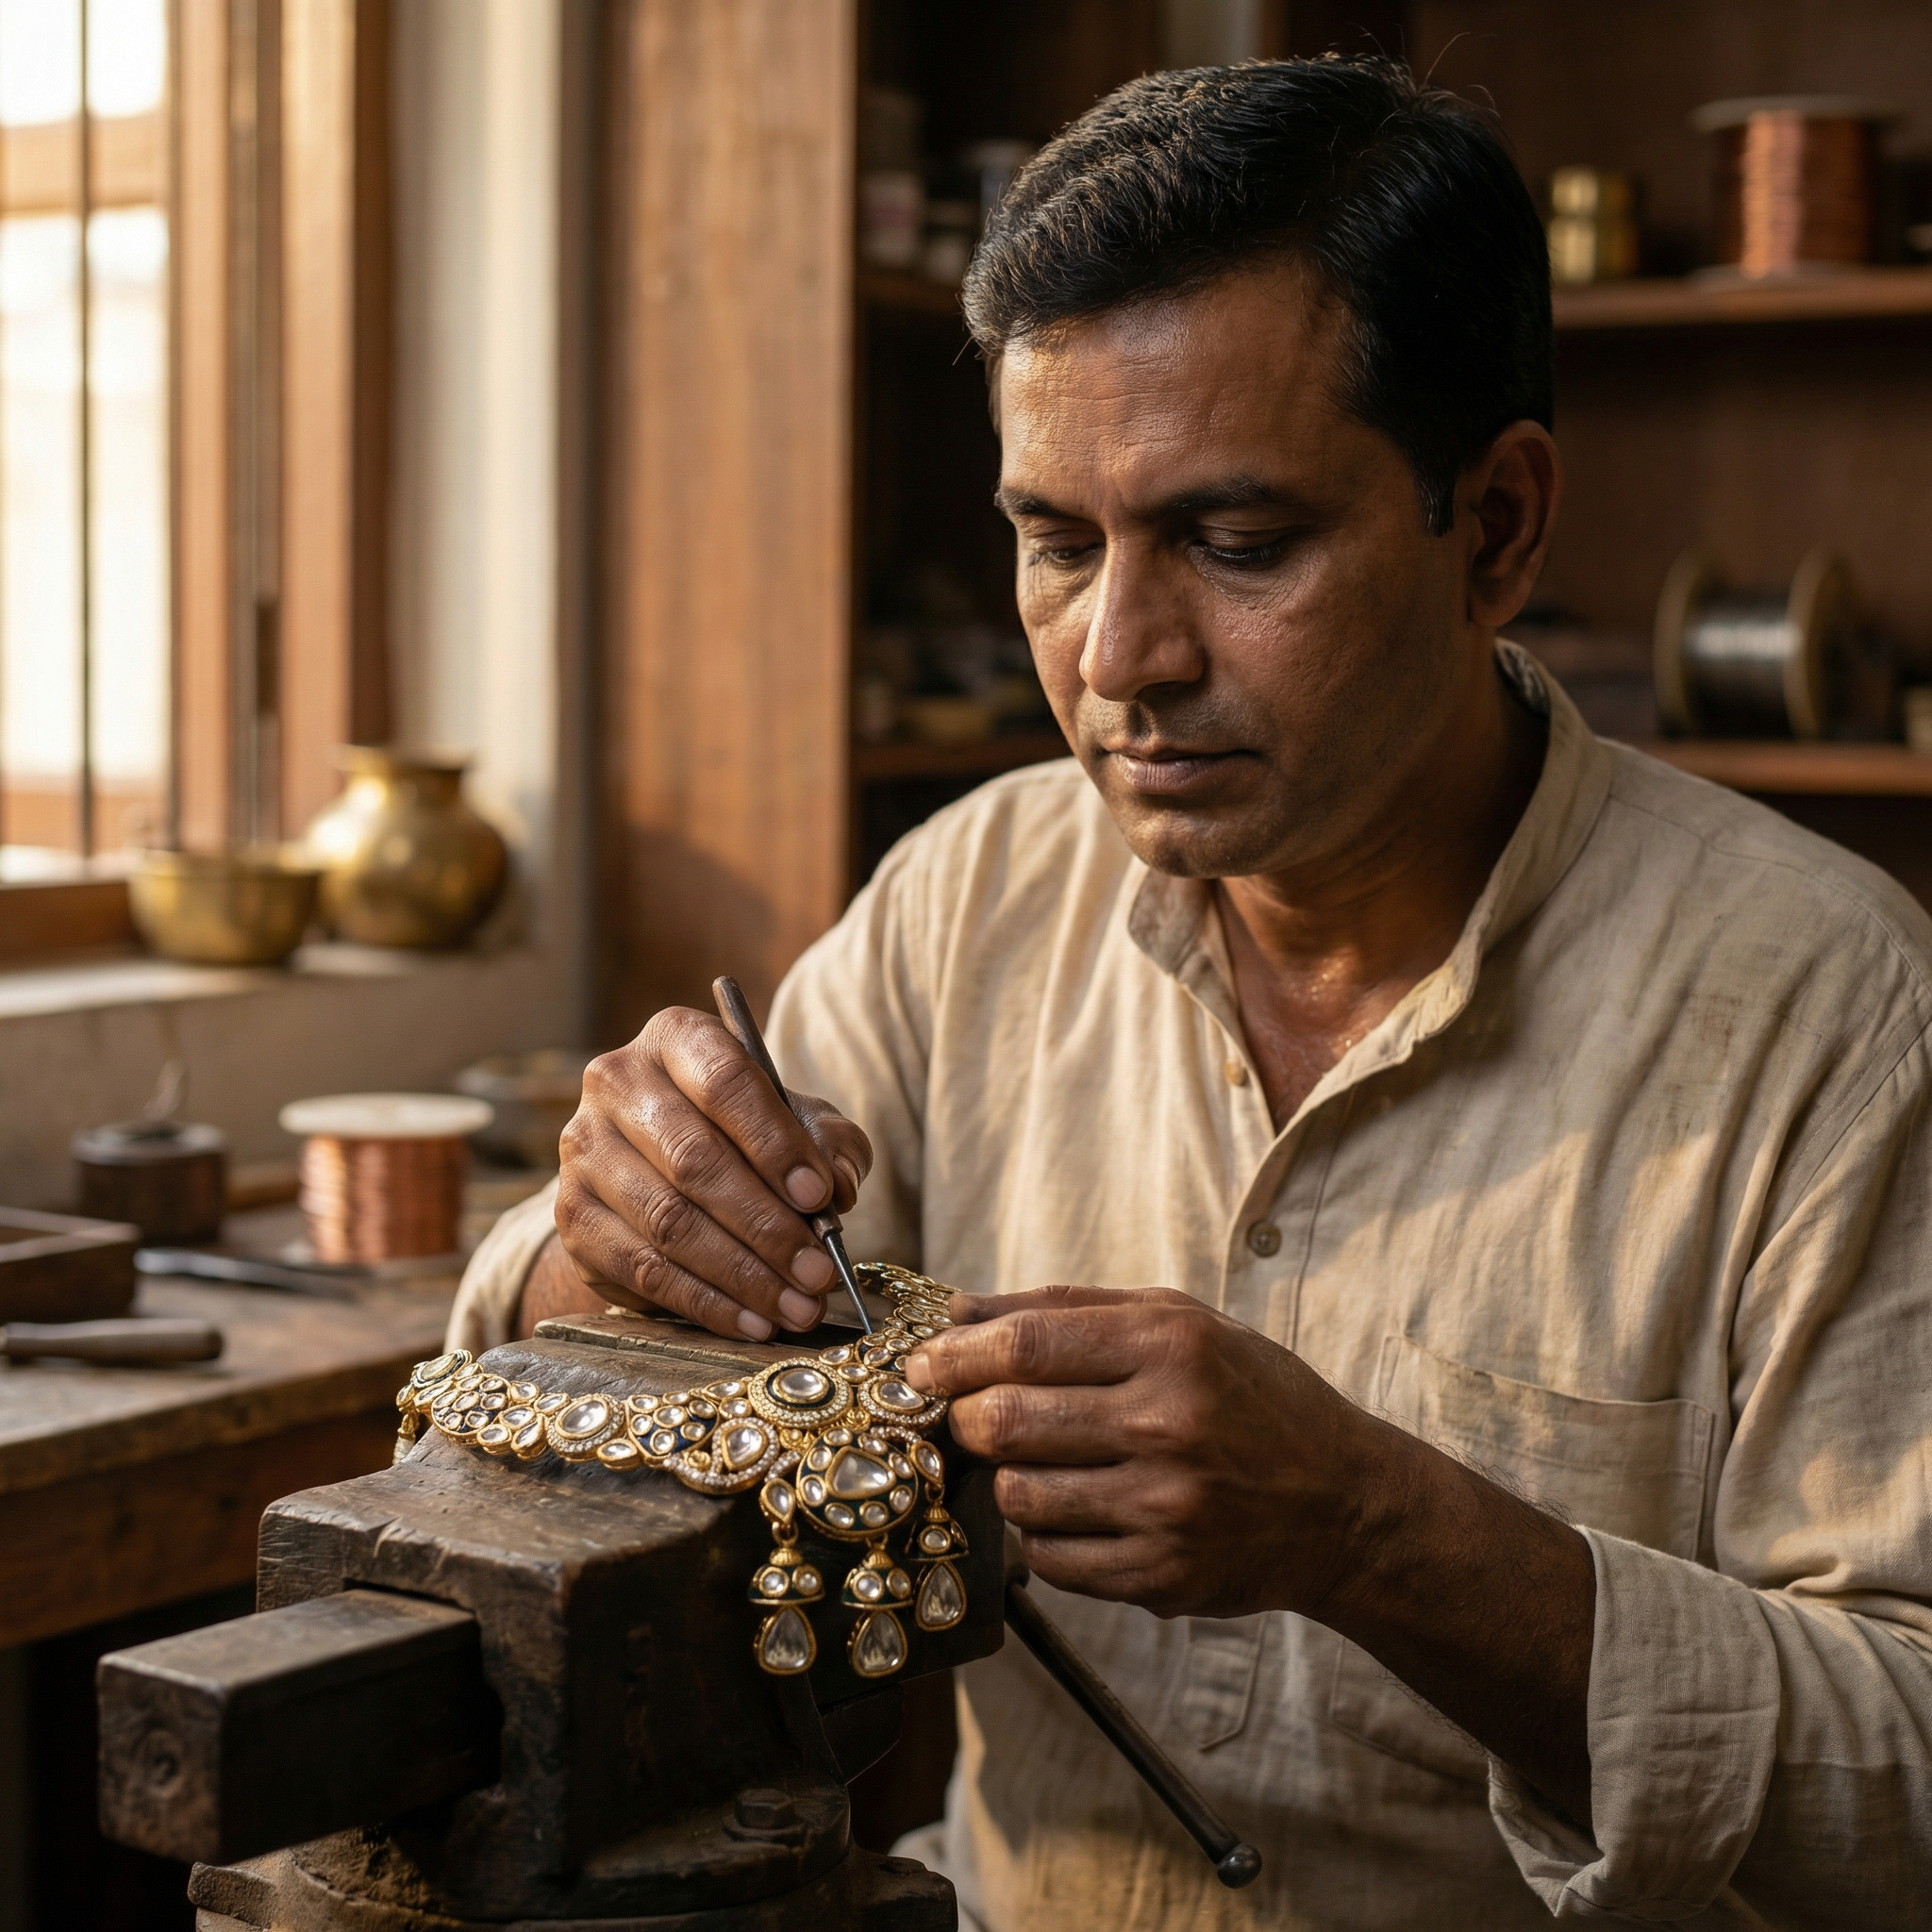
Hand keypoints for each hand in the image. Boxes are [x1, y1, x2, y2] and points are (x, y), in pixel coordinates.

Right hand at [553, 1009, 872, 1340]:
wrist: (659, 1172)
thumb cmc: (745, 1136)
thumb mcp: (798, 1123)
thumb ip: (829, 1142)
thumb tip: (839, 1186)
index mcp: (676, 1038)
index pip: (725, 1081)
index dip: (774, 1143)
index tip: (820, 1197)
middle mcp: (616, 1082)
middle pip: (695, 1160)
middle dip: (767, 1225)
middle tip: (818, 1271)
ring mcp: (585, 1151)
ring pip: (669, 1221)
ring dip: (743, 1274)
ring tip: (797, 1305)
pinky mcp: (572, 1216)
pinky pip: (643, 1268)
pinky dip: (706, 1302)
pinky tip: (753, 1322)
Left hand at [903, 1283, 1597, 1824]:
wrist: (1341, 1503)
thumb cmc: (1251, 1398)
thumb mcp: (1179, 1323)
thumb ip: (1068, 1309)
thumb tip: (959, 1310)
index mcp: (1171, 1347)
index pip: (1026, 1345)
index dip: (953, 1355)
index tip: (919, 1365)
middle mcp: (1169, 1425)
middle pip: (1007, 1423)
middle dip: (967, 1420)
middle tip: (968, 1417)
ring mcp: (1166, 1510)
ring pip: (1020, 1496)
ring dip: (1007, 1479)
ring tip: (1037, 1462)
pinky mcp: (1162, 1577)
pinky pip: (1052, 1560)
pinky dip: (1044, 1535)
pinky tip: (1078, 1510)